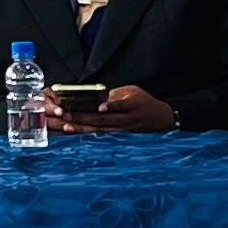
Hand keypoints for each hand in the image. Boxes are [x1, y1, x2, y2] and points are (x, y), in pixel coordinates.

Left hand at [54, 85, 178, 134]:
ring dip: (82, 128)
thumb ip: (116, 94)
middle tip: (67, 114)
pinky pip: (100, 135)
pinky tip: (76, 132)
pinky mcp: (119, 135)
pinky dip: (87, 133)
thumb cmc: (145, 102)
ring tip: (67, 126)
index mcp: (133, 105)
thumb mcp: (134, 91)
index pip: (121, 105)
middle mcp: (127, 119)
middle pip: (104, 120)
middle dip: (84, 117)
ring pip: (100, 130)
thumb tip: (97, 97)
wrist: (160, 119)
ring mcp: (123, 129)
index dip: (110, 106)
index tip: (99, 107)